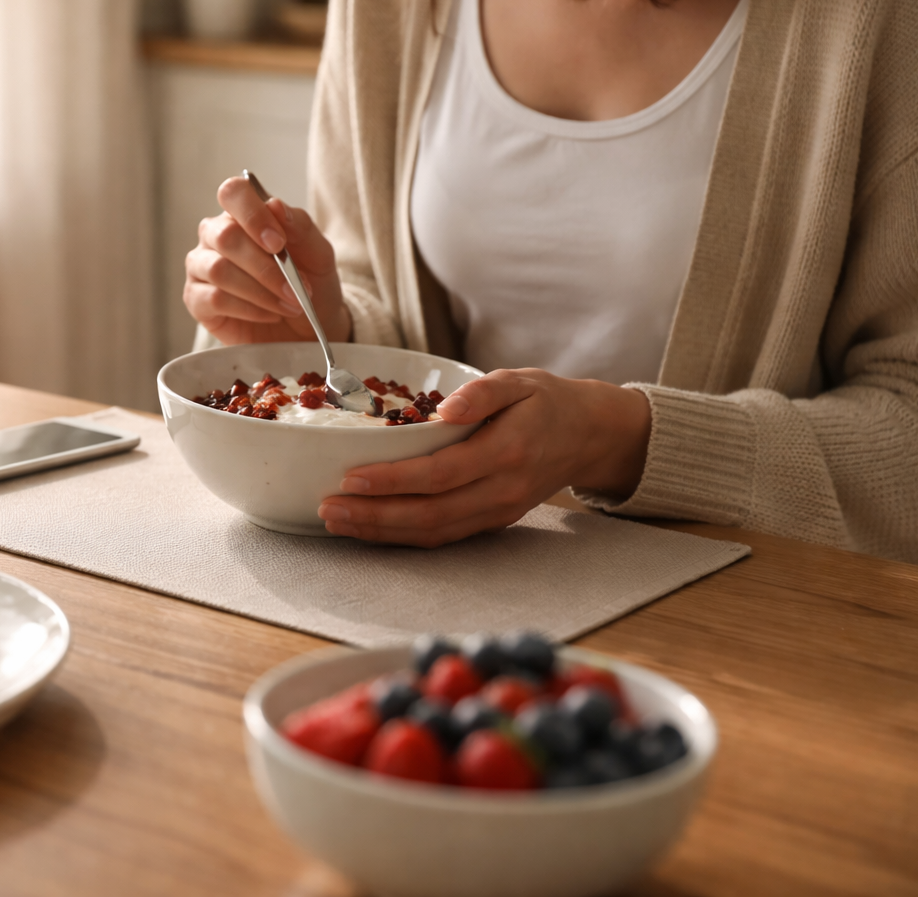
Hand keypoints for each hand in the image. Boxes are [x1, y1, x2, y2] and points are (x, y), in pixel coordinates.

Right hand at [183, 176, 351, 345]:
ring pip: (219, 270)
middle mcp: (215, 236)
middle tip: (295, 287)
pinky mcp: (196, 300)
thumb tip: (275, 205)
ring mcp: (201, 267)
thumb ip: (300, 226)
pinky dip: (249, 309)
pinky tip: (269, 314)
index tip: (279, 243)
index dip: (253, 215)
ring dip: (261, 291)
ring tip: (289, 304)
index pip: (233, 193)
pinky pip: (215, 299)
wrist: (308, 328)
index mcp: (242, 214)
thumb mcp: (319, 253)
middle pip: (225, 236)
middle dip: (265, 266)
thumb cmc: (310, 284)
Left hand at [316, 369, 652, 545]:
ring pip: (433, 532)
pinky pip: (443, 536)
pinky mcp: (492, 521)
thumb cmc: (547, 402)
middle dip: (374, 515)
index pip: (440, 474)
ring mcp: (498, 512)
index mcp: (506, 452)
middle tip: (328, 508)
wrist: (589, 436)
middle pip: (430, 513)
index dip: (393, 481)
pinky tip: (370, 528)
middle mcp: (502, 490)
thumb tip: (446, 408)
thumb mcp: (519, 381)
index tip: (351, 478)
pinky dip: (402, 537)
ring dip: (381, 532)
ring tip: (337, 522)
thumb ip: (482, 392)